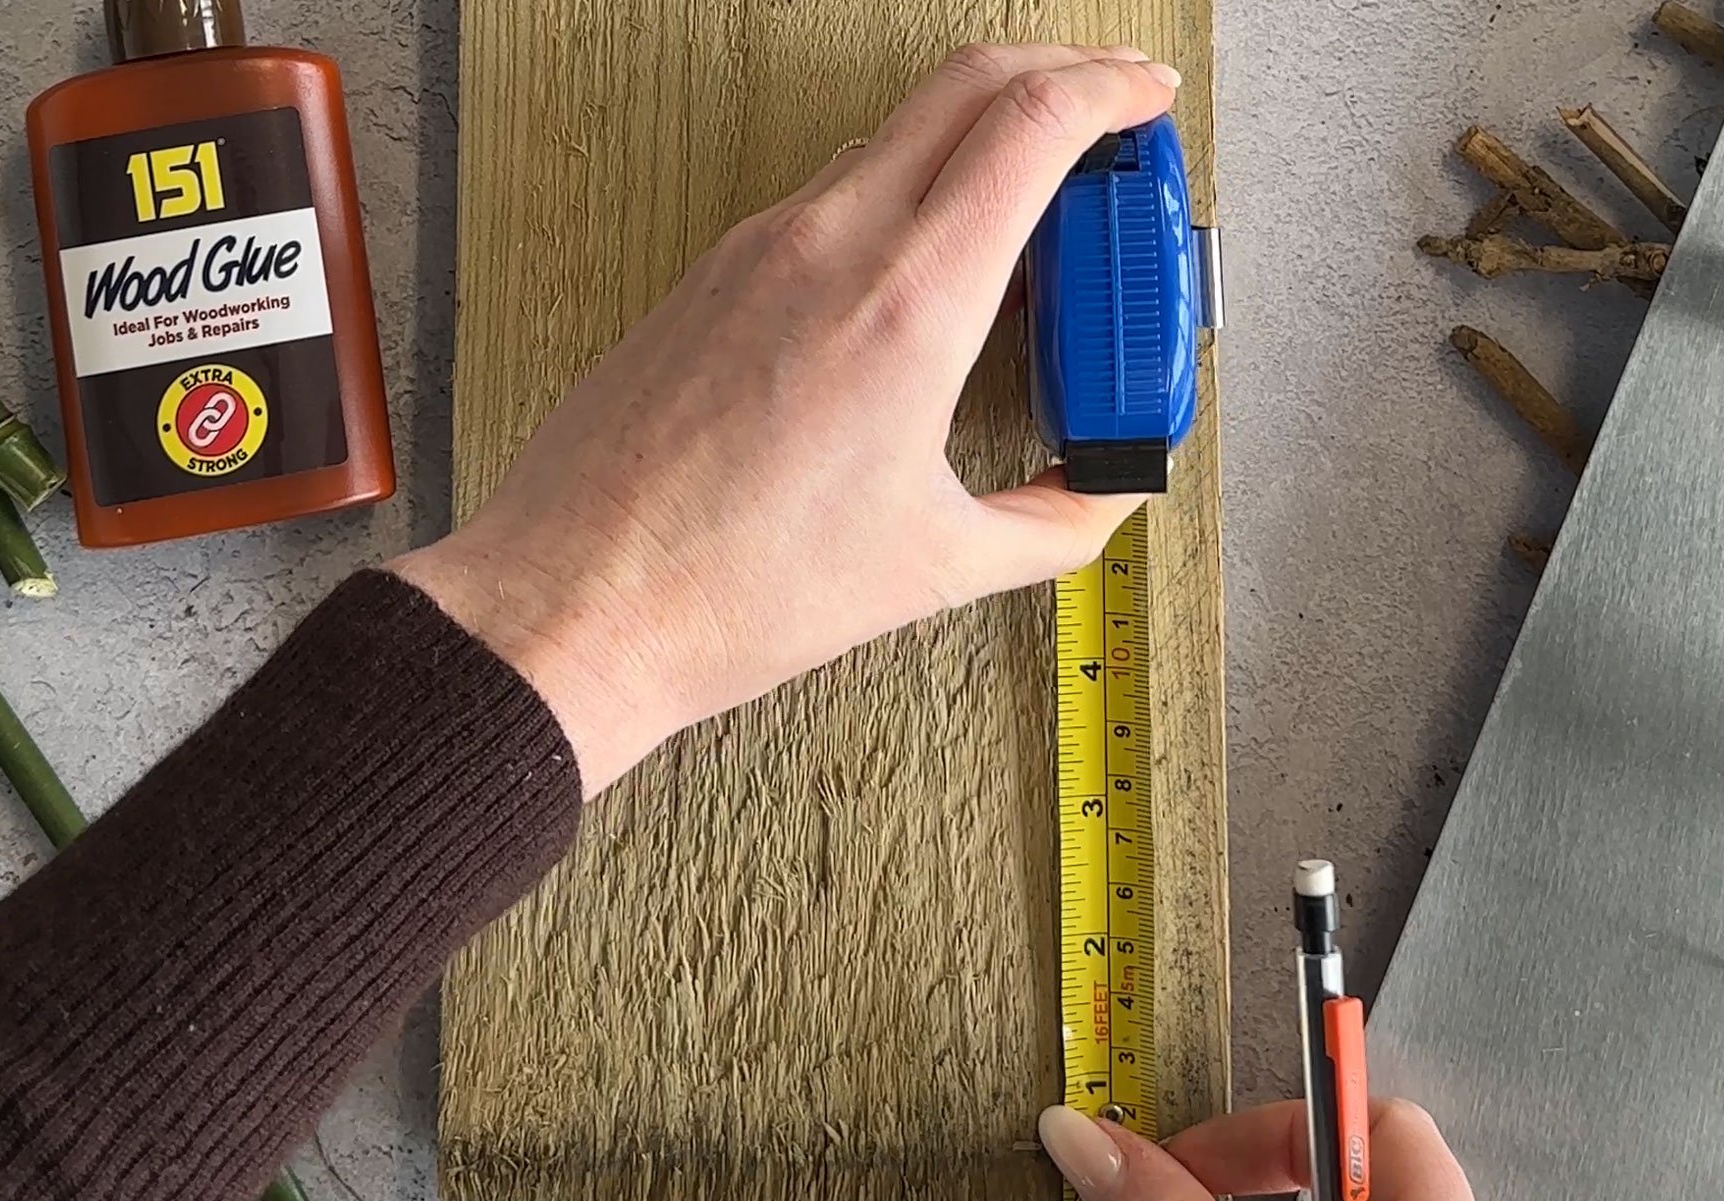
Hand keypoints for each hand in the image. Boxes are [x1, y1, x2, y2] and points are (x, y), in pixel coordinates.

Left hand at [394, 44, 1182, 790]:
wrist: (577, 602)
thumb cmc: (726, 590)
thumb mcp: (933, 567)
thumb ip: (1052, 522)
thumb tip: (1099, 493)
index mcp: (903, 303)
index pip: (1031, 122)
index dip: (1112, 88)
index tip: (1147, 100)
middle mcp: (827, 245)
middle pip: (965, 81)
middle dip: (1058, 75)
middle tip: (1109, 121)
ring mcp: (758, 248)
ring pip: (893, 132)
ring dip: (975, 139)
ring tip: (1024, 219)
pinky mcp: (711, 273)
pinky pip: (830, 191)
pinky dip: (903, 192)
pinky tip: (922, 271)